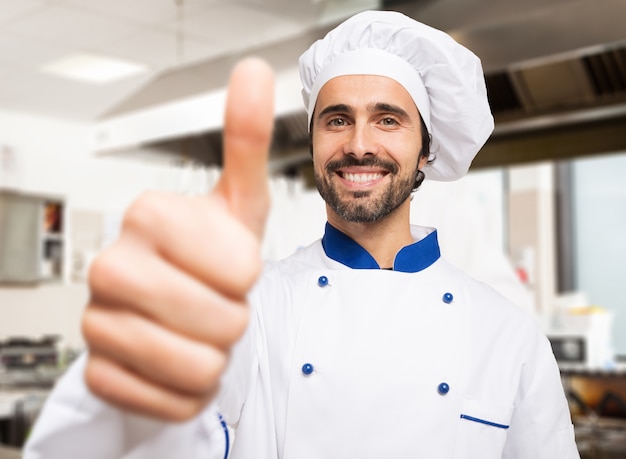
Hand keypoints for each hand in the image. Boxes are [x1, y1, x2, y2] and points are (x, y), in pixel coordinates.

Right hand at [81, 57, 273, 420]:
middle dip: (234, 318)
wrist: (174, 304)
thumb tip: (255, 71)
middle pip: (223, 321)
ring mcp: (96, 322)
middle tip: (214, 300)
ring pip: (200, 366)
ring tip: (196, 328)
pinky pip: (173, 400)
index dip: (248, 273)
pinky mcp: (99, 373)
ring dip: (214, 355)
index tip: (229, 263)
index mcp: (148, 213)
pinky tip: (174, 358)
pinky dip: (188, 389)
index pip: (242, 268)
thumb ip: (246, 139)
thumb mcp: (238, 200)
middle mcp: (110, 264)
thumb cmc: (210, 254)